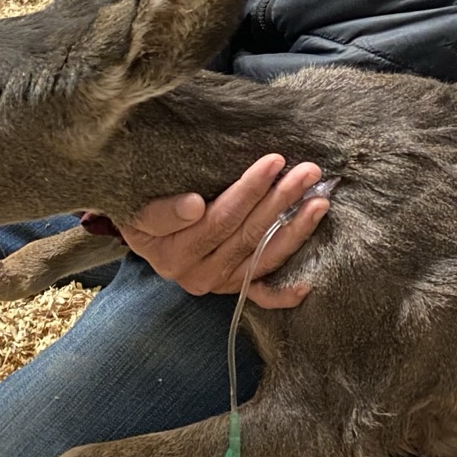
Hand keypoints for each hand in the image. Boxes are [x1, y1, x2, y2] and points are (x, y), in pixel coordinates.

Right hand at [122, 155, 329, 308]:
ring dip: (295, 230)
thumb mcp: (137, 208)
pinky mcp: (231, 290)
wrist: (139, 233)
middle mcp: (196, 274)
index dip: (249, 190)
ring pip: (262, 258)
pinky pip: (261, 294)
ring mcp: (217, 284)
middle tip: (308, 171)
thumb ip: (161, 211)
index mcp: (171, 253)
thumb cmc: (141, 208)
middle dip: (281, 200)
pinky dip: (283, 292)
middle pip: (247, 234)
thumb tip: (194, 207)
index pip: (219, 218)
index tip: (274, 162)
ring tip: (319, 202)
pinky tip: (307, 283)